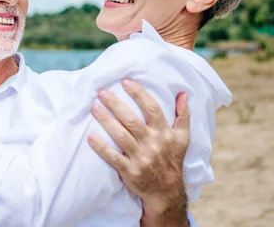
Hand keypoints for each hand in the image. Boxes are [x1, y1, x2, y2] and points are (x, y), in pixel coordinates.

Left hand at [88, 79, 189, 225]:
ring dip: (106, 121)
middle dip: (116, 105)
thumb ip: (183, 115)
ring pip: (121, 136)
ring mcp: (141, 158)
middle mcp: (153, 144)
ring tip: (94, 108)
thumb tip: (183, 93)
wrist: (167, 192)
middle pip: (132, 120)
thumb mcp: (183, 138)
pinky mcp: (130, 171)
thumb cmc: (172, 160)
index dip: (139, 94)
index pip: (152, 109)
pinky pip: (113, 157)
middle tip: (102, 92)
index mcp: (165, 133)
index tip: (125, 81)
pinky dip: (101, 148)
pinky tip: (90, 137)